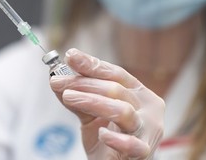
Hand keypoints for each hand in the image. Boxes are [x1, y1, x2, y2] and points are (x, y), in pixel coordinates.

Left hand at [50, 48, 164, 158]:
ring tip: (68, 97)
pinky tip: (101, 133)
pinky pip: (134, 145)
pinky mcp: (144, 152)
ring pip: (122, 110)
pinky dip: (117, 139)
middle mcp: (147, 107)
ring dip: (92, 101)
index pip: (115, 73)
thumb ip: (78, 96)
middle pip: (115, 88)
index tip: (71, 55)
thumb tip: (56, 80)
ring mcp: (148, 129)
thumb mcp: (90, 113)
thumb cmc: (108, 136)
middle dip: (84, 83)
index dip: (92, 64)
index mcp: (137, 93)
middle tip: (58, 81)